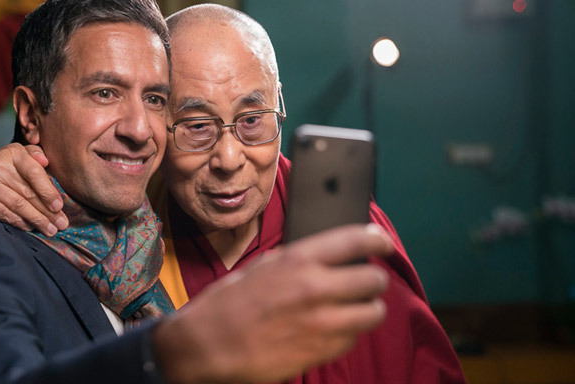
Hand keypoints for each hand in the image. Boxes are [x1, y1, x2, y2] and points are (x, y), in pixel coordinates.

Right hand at [0, 143, 66, 235]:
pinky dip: (19, 222)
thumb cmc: (3, 171)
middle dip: (47, 211)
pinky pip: (3, 213)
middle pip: (27, 192)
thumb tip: (46, 161)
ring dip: (36, 220)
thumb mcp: (18, 157)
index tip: (59, 206)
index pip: (33, 172)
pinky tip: (31, 228)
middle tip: (62, 224)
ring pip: (17, 205)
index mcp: (12, 152)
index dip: (48, 191)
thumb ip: (34, 155)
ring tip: (50, 230)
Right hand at [153, 224, 393, 383]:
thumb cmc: (230, 303)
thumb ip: (301, 260)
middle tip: (364, 283)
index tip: (382, 244)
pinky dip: (348, 334)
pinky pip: (354, 339)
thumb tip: (331, 256)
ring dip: (367, 309)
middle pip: (374, 279)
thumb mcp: (264, 266)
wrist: (209, 343)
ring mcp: (322, 322)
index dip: (377, 240)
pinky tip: (330, 329)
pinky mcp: (321, 350)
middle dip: (372, 280)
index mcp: (299, 260)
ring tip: (354, 309)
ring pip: (373, 312)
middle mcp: (316, 288)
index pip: (356, 240)